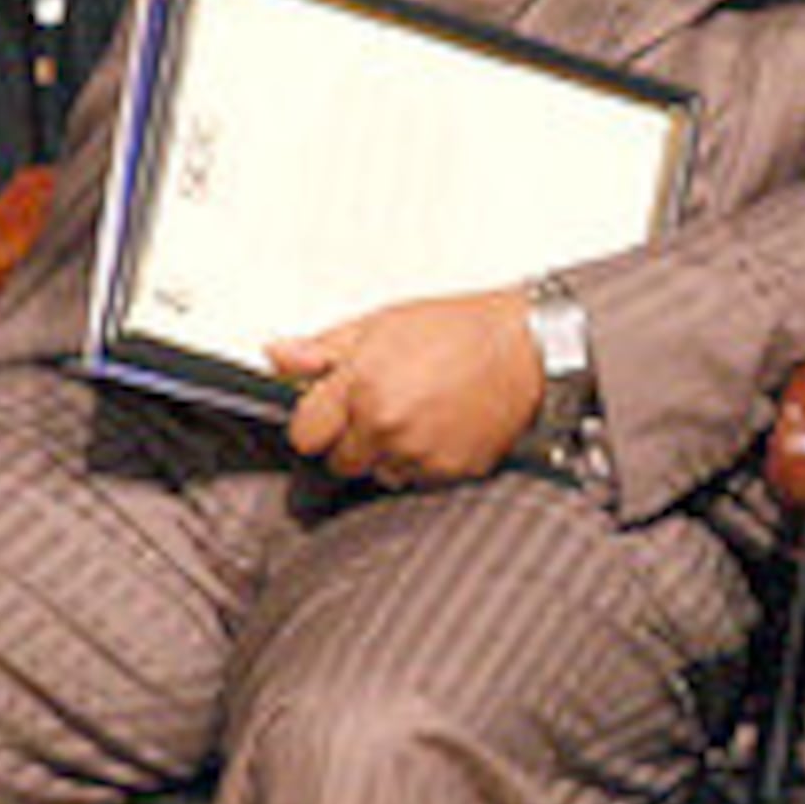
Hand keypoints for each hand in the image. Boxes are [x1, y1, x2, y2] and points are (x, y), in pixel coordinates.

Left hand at [272, 289, 542, 488]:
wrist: (526, 348)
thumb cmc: (460, 330)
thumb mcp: (381, 324)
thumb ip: (323, 348)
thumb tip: (278, 357)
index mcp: (361, 386)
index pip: (305, 434)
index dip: (316, 420)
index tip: (329, 411)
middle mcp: (387, 425)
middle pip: (339, 461)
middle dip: (350, 439)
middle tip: (378, 408)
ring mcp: (419, 452)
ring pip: (378, 473)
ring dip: (387, 453)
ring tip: (415, 415)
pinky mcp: (450, 470)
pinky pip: (417, 479)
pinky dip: (422, 461)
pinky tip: (439, 428)